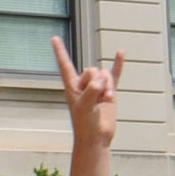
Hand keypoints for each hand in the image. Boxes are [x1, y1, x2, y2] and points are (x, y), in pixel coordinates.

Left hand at [54, 37, 124, 152]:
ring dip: (108, 86)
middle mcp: (84, 84)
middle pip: (92, 69)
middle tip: (96, 97)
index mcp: (71, 86)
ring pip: (104, 75)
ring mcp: (97, 87)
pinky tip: (120, 53)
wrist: (97, 137)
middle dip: (96, 81)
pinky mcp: (109, 92)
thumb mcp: (85, 106)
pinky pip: (114, 75)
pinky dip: (117, 64)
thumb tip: (104, 78)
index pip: (65, 65)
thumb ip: (92, 90)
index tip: (54, 38)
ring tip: (105, 100)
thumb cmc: (85, 124)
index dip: (60, 51)